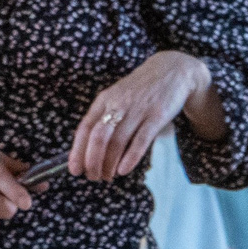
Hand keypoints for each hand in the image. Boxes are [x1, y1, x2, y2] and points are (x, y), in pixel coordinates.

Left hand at [72, 52, 208, 180]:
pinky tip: (123, 170)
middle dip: (92, 162)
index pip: (85, 128)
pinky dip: (130, 158)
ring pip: (117, 142)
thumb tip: (88, 148)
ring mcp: (138, 110)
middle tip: (93, 177)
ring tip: (107, 176)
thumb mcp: (117, 97)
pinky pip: (141, 140)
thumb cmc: (141, 89)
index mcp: (104, 100)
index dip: (77, 151)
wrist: (172, 71)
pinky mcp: (157, 116)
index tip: (75, 170)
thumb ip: (104, 117)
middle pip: (98, 137)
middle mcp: (118, 104)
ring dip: (109, 164)